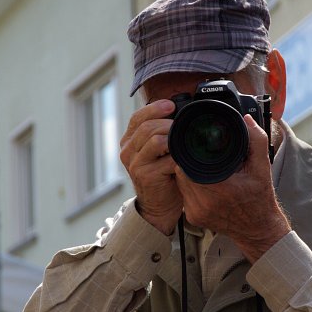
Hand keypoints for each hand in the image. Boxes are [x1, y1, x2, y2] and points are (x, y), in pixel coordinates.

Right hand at [120, 99, 181, 234]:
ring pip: (154, 139)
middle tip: (183, 126)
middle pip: (147, 126)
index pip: (138, 117)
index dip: (154, 108)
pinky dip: (178, 156)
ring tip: (184, 142)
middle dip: (168, 123)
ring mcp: (134, 163)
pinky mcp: (144, 175)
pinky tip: (184, 159)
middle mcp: (127, 151)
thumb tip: (180, 113)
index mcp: (129, 141)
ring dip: (173, 137)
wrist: (159, 206)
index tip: (171, 104)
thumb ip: (162, 134)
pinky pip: (165, 158)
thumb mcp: (158, 151)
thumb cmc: (163, 176)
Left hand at [175, 115, 290, 262]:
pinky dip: (190, 185)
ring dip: (188, 172)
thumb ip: (256, 140)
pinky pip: (184, 194)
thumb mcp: (262, 167)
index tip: (196, 144)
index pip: (188, 163)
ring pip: (180, 182)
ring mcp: (195, 212)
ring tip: (203, 167)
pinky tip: (203, 182)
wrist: (258, 229)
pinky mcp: (192, 217)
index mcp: (219, 189)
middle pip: (181, 171)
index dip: (190, 151)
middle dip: (190, 161)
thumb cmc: (260, 199)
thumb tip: (246, 119)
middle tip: (201, 154)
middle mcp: (203, 203)